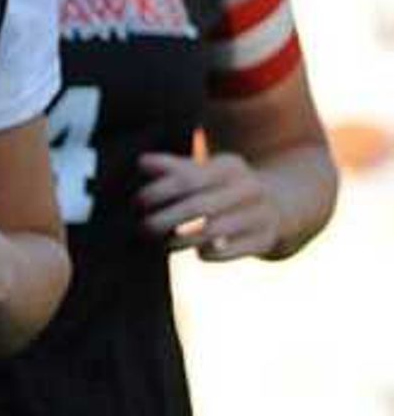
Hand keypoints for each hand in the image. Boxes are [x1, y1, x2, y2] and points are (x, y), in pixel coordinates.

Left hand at [137, 149, 286, 260]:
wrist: (278, 204)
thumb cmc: (225, 188)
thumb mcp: (206, 172)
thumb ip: (174, 168)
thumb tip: (142, 162)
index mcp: (230, 166)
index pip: (187, 178)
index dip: (157, 193)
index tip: (137, 204)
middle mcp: (249, 188)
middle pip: (197, 207)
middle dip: (163, 221)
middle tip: (143, 229)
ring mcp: (260, 214)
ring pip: (211, 232)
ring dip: (178, 241)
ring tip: (162, 242)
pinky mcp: (264, 240)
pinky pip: (226, 252)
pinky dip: (205, 253)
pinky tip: (195, 250)